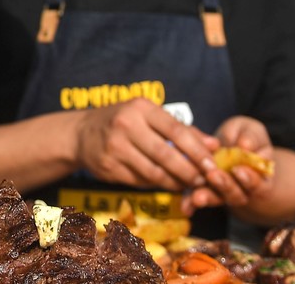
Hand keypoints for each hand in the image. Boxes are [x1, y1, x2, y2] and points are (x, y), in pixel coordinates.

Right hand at [73, 98, 219, 191]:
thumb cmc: (123, 121)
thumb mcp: (148, 116)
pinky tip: (167, 184)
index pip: (176, 130)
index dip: (197, 150)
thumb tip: (213, 145)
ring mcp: (115, 148)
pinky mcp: (108, 167)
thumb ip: (182, 129)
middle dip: (189, 171)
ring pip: (154, 172)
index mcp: (141, 108)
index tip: (213, 164)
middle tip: (204, 181)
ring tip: (189, 184)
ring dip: (176, 182)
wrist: (81, 134)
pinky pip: (140, 181)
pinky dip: (157, 185)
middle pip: (166, 155)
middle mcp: (126, 125)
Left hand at [184, 116, 273, 212]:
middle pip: (236, 194)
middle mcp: (242, 189)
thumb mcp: (250, 131)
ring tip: (197, 196)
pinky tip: (185, 206)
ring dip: (207, 196)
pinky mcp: (203, 189)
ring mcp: (223, 192)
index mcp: (259, 176)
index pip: (258, 183)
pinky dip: (191, 202)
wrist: (230, 143)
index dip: (249, 179)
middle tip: (213, 175)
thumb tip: (245, 145)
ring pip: (217, 198)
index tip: (239, 170)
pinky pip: (198, 197)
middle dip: (224, 186)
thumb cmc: (244, 136)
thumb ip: (251, 138)